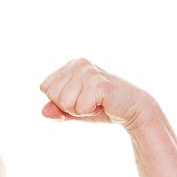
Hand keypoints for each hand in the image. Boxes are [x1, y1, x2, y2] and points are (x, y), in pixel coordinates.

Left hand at [39, 58, 156, 130]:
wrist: (133, 109)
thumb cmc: (101, 107)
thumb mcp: (74, 110)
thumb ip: (57, 110)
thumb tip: (43, 111)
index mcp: (70, 65)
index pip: (44, 87)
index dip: (58, 101)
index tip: (79, 99)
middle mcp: (78, 63)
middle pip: (52, 95)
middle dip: (68, 106)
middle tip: (89, 103)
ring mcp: (89, 71)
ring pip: (65, 103)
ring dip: (80, 110)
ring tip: (96, 103)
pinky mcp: (98, 83)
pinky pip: (79, 108)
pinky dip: (89, 112)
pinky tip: (103, 105)